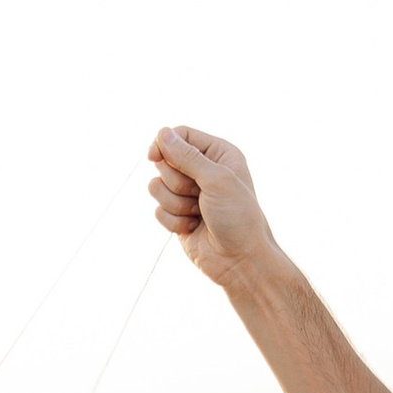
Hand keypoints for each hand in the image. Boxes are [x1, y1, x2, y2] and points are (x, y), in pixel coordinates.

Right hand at [147, 124, 277, 290]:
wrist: (239, 260)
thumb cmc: (237, 217)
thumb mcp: (216, 180)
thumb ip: (187, 156)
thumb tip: (162, 133)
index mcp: (218, 153)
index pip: (181, 135)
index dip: (164, 144)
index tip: (154, 156)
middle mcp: (203, 170)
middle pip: (165, 160)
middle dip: (177, 181)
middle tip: (198, 195)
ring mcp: (189, 193)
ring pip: (157, 187)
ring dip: (175, 203)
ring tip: (197, 214)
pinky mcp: (178, 215)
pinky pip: (158, 210)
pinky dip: (173, 221)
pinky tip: (193, 228)